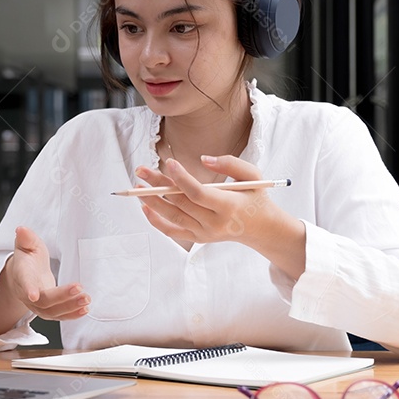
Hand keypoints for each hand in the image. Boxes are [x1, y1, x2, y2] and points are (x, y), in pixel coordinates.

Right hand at [4, 226, 89, 320]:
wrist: (22, 276)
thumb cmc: (27, 258)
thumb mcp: (26, 245)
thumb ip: (26, 238)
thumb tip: (21, 229)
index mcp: (22, 275)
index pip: (24, 282)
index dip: (29, 288)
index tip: (34, 295)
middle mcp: (28, 294)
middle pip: (43, 300)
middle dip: (61, 296)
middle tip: (79, 288)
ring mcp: (38, 305)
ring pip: (52, 311)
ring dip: (70, 307)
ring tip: (86, 299)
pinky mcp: (48, 310)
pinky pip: (59, 316)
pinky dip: (72, 315)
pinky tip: (85, 309)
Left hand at [134, 155, 289, 246]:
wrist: (261, 228)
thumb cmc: (255, 196)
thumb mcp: (252, 175)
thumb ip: (230, 163)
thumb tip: (203, 159)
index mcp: (229, 206)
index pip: (199, 193)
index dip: (182, 179)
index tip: (168, 162)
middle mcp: (215, 223)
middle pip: (181, 203)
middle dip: (159, 185)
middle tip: (141, 170)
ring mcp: (205, 233)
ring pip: (173, 217)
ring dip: (152, 202)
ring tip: (137, 187)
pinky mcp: (198, 238)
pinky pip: (173, 232)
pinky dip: (156, 221)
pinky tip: (144, 207)